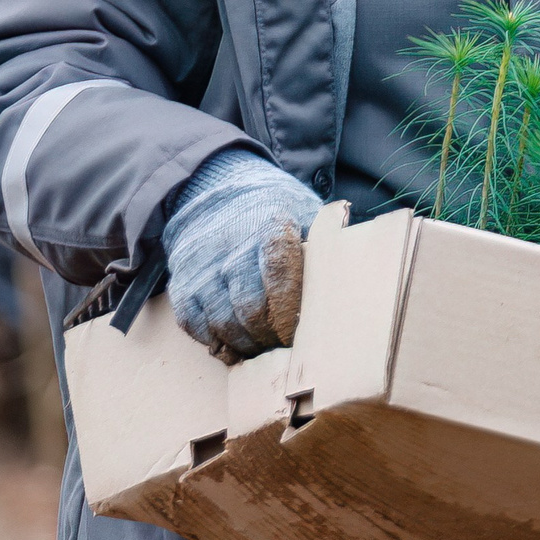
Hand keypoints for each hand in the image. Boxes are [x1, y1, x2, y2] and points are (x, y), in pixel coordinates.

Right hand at [160, 150, 323, 363]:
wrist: (212, 189)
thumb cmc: (269, 208)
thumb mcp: (302, 209)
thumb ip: (325, 241)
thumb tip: (356, 273)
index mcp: (268, 227)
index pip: (280, 274)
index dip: (291, 310)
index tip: (302, 330)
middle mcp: (230, 249)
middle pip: (250, 309)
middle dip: (271, 337)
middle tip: (286, 348)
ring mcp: (203, 269)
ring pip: (222, 324)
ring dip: (246, 346)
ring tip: (265, 350)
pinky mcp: (182, 284)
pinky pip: (196, 326)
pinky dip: (216, 343)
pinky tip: (235, 348)